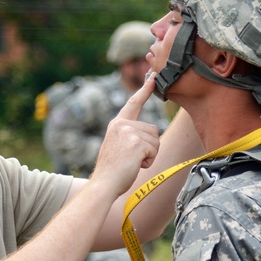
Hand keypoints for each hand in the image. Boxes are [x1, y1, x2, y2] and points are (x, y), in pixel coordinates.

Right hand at [90, 76, 159, 195]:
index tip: (153, 76)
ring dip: (149, 155)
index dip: (145, 89)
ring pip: (156, 140)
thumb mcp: (119, 146)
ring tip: (132, 162)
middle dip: (150, 147)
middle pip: (153, 129)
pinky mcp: (136, 142)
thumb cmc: (112, 171)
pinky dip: (149, 161)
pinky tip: (135, 165)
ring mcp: (129, 132)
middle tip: (132, 159)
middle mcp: (122, 124)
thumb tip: (151, 134)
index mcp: (117, 124)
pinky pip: (154, 150)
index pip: (134, 103)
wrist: (104, 184)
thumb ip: (131, 136)